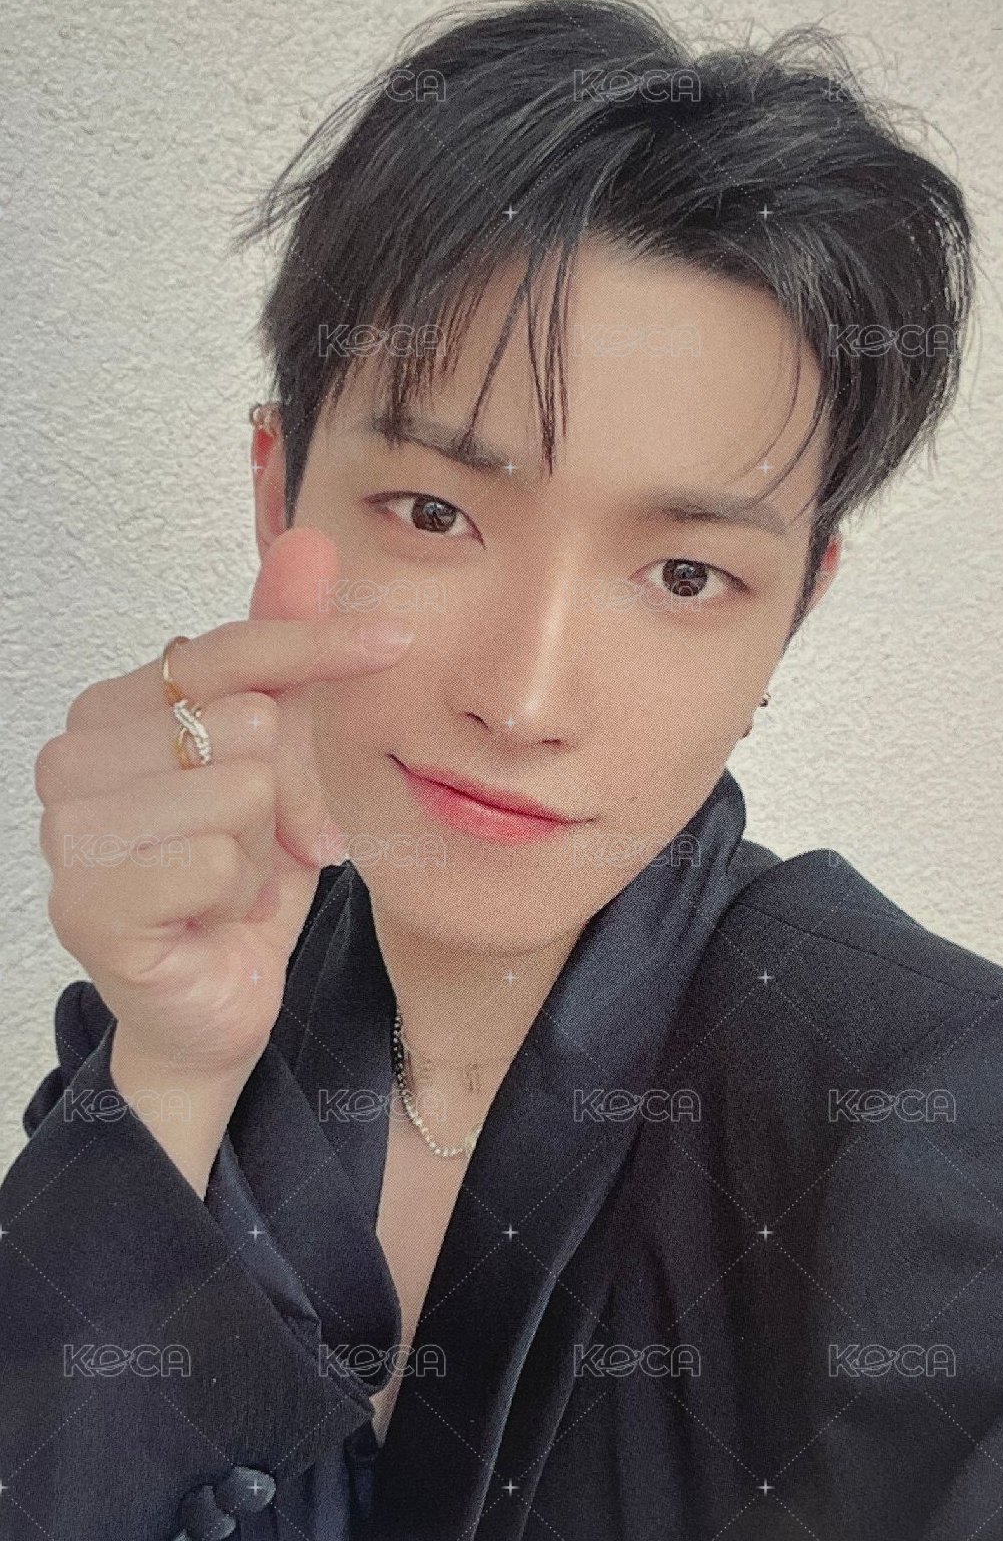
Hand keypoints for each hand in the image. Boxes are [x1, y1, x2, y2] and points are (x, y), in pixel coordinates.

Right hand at [36, 527, 412, 1083]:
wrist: (214, 1001)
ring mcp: (68, 831)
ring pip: (238, 789)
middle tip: (271, 842)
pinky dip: (241, 897)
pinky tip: (211, 918)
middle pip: (248, 722)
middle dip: (290, 793)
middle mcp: (72, 757)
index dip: (319, 645)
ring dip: (264, 849)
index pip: (227, 649)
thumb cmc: (241, 877)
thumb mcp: (283, 756)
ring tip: (233, 882)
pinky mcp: (86, 904)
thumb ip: (285, 652)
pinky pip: (218, 863)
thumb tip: (306, 539)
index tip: (395, 640)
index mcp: (113, 708)